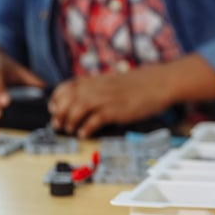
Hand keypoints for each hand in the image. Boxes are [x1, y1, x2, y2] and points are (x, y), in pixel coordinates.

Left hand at [48, 65, 174, 138]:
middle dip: (59, 113)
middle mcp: (98, 88)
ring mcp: (107, 99)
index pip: (67, 86)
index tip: (54, 108)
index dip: (56, 98)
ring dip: (70, 122)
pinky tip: (85, 134)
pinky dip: (86, 128)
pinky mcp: (116, 110)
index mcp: (96, 80)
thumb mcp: (115, 82)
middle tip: (58, 125)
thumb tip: (87, 98)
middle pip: (68, 99)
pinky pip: (95, 120)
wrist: (160, 82)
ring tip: (71, 130)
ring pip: (77, 109)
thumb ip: (99, 88)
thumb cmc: (140, 84)